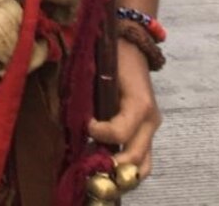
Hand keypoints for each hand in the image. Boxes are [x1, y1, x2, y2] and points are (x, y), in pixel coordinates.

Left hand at [89, 41, 161, 179]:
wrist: (131, 44)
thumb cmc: (112, 54)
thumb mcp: (99, 68)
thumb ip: (86, 91)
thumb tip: (67, 113)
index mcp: (139, 105)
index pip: (119, 132)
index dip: (98, 133)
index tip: (84, 124)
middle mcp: (150, 121)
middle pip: (135, 158)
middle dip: (111, 168)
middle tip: (87, 169)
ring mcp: (151, 128)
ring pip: (144, 165)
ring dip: (121, 174)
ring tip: (96, 174)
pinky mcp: (146, 130)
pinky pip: (141, 157)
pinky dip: (125, 167)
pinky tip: (103, 166)